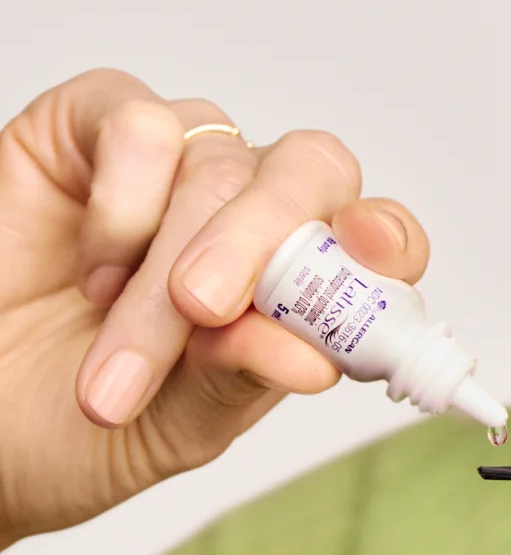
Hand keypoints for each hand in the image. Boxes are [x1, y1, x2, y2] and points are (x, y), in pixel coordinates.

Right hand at [0, 69, 428, 545]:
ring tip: (118, 358)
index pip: (373, 241)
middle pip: (309, 176)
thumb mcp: (181, 426)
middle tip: (203, 308)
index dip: (387, 242)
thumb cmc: (80, 430)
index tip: (374, 261)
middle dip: (262, 242)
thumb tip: (314, 358)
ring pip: (219, 166)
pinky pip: (141, 124)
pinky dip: (122, 202)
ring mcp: (179, 174)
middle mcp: (249, 222)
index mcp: (294, 291)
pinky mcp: (98, 135)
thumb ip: (244, 380)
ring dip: (165, 266)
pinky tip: (94, 268)